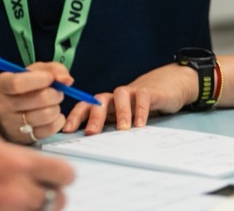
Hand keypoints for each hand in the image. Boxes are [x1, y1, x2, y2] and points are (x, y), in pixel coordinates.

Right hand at [0, 62, 71, 143]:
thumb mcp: (31, 72)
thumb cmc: (21, 89)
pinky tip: (52, 115)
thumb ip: (52, 69)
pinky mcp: (24, 139)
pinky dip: (58, 120)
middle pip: (40, 99)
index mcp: (1, 85)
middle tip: (56, 92)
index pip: (18, 83)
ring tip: (52, 104)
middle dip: (55, 93)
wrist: (5, 115)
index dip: (40, 79)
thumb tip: (67, 80)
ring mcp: (12, 125)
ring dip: (56, 107)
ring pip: (47, 115)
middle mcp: (2, 106)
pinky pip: (51, 129)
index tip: (50, 78)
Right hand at [0, 125, 73, 210]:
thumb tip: (26, 157)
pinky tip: (0, 206)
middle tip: (38, 189)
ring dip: (34, 206)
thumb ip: (9, 148)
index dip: (61, 173)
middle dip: (50, 194)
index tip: (56, 174)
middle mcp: (15, 194)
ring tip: (16, 198)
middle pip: (57, 200)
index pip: (62, 173)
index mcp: (13, 163)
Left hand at [63, 63, 196, 133]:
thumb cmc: (139, 106)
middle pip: (99, 100)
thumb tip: (92, 147)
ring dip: (120, 112)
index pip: (85, 106)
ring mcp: (131, 92)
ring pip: (120, 94)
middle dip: (93, 117)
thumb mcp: (122, 118)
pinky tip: (140, 124)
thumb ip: (110, 128)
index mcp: (105, 104)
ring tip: (123, 129)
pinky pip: (142, 97)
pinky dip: (141, 110)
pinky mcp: (148, 91)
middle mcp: (114, 97)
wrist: (166, 86)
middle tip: (92, 133)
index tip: (67, 131)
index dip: (75, 117)